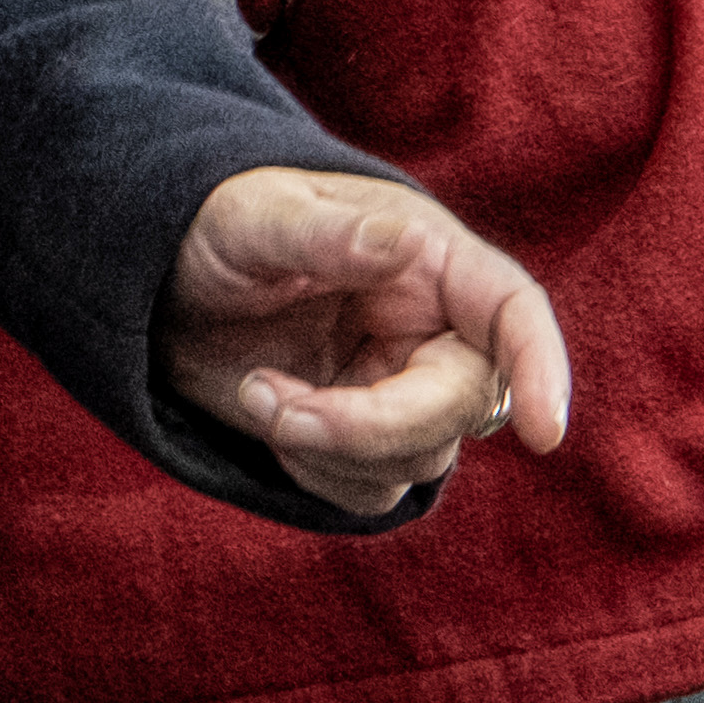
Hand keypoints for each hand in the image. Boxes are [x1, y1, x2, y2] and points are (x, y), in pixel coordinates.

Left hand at [159, 162, 568, 517]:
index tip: (547, 436)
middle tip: (277, 408)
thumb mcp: (253, 215)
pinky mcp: (363, 436)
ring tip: (255, 392)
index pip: (512, 310)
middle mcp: (428, 326)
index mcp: (425, 255)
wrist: (155, 277)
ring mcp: (399, 386)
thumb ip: (327, 233)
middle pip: (463, 404)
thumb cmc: (212, 223)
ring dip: (333, 446)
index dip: (542, 367)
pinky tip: (268, 415)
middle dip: (374, 424)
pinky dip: (318, 471)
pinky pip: (374, 487)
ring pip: (420, 456)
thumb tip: (407, 243)